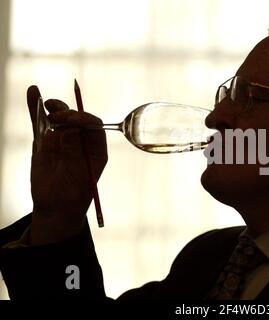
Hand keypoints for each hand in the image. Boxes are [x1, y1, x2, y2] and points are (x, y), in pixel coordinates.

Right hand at [27, 86, 107, 244]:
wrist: (55, 207)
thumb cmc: (72, 195)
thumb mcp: (76, 177)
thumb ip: (73, 153)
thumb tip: (71, 129)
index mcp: (96, 149)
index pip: (95, 126)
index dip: (85, 119)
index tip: (73, 119)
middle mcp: (81, 141)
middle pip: (78, 119)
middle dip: (69, 113)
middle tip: (57, 116)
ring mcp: (63, 139)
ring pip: (60, 118)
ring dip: (56, 107)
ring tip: (47, 104)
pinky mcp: (45, 141)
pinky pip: (41, 122)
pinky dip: (36, 108)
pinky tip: (33, 92)